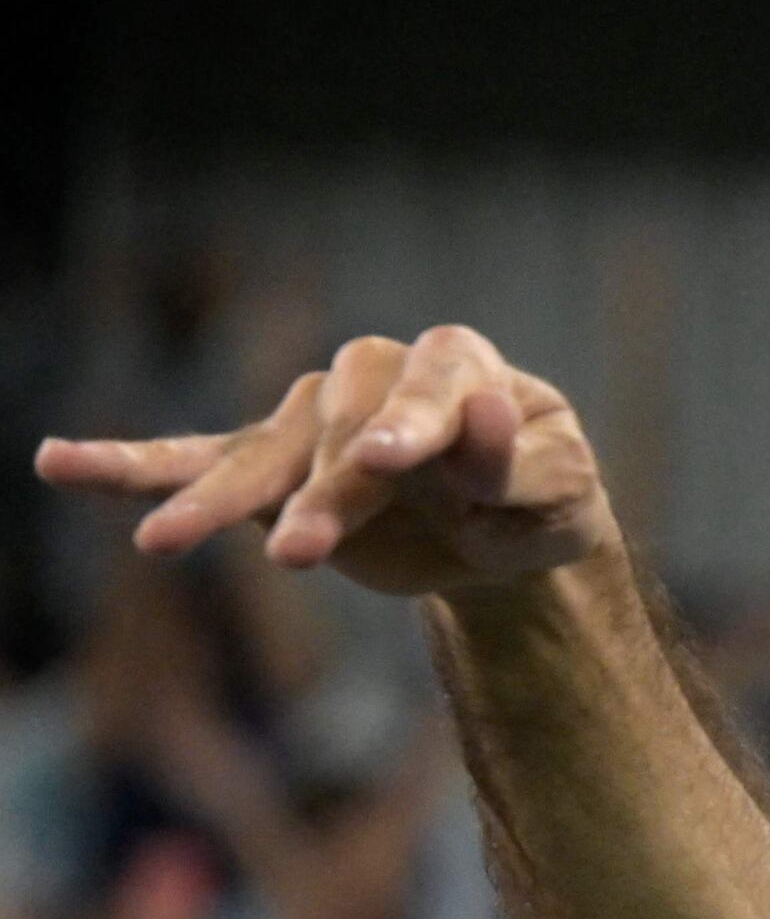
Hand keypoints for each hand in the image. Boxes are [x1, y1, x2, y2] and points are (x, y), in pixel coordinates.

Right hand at [38, 325, 616, 596]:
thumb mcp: (561, 492)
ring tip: (161, 543)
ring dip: (212, 502)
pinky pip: (195, 460)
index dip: (406, 424)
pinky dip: (131, 467)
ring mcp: (309, 419)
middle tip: (300, 553)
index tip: (382, 458)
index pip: (426, 388)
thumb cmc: (543, 499)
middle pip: (330, 427)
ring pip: (255, 456)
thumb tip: (488, 408)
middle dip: (319, 493)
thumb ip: (521, 458)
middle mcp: (369, 377)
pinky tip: (58, 464)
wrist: (511, 525)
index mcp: (454, 365)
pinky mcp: (275, 468)